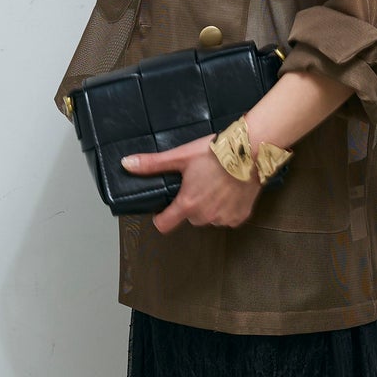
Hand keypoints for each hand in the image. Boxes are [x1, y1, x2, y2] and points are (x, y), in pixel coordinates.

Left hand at [121, 136, 262, 233]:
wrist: (251, 151)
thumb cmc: (215, 153)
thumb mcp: (181, 156)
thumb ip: (153, 164)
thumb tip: (126, 164)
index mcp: (187, 204)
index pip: (165, 225)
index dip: (161, 218)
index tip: (164, 210)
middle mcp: (205, 216)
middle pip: (190, 217)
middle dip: (190, 205)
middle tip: (197, 184)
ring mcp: (224, 218)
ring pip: (210, 217)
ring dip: (210, 207)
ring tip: (216, 185)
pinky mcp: (241, 216)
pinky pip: (228, 218)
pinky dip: (227, 208)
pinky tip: (229, 191)